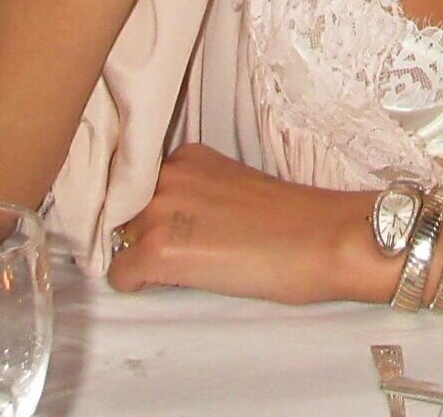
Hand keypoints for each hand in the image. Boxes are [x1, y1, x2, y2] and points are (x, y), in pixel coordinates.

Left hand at [105, 144, 384, 302]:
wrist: (323, 238)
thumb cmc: (292, 220)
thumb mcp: (233, 187)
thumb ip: (194, 192)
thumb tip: (167, 221)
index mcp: (188, 156)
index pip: (136, 183)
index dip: (148, 210)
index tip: (168, 226)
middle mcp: (167, 174)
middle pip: (122, 211)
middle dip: (140, 232)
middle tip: (185, 250)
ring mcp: (160, 210)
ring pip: (118, 241)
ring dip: (141, 257)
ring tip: (190, 265)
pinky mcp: (159, 251)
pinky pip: (121, 276)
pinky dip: (141, 286)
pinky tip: (183, 281)